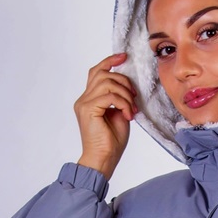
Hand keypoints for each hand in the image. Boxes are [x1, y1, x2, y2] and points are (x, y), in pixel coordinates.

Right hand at [74, 52, 137, 178]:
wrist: (104, 160)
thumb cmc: (111, 142)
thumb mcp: (119, 114)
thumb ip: (119, 98)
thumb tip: (128, 86)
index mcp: (89, 99)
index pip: (97, 72)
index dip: (110, 61)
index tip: (124, 57)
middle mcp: (83, 99)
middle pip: (103, 73)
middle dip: (123, 81)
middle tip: (134, 97)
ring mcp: (84, 104)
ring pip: (107, 82)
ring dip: (125, 94)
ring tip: (131, 108)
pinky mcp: (88, 109)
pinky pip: (110, 95)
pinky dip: (123, 103)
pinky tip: (128, 114)